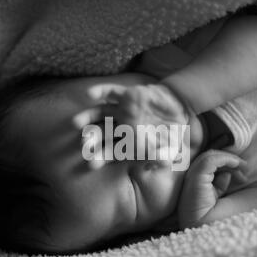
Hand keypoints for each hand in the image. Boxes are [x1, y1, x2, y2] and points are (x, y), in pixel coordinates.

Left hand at [72, 83, 190, 168]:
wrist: (179, 109)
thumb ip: (162, 157)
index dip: (100, 157)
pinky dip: (100, 91)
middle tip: (85, 145)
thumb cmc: (171, 134)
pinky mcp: (126, 94)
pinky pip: (111, 92)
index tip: (91, 164)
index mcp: (128, 143)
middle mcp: (121, 126)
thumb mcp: (170, 150)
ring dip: (87, 117)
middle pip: (100, 133)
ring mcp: (121, 110)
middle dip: (91, 139)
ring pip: (100, 113)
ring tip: (76, 123)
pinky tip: (89, 94)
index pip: (110, 151)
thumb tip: (157, 163)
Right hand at [178, 149, 246, 228]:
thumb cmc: (230, 226)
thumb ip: (219, 186)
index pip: (203, 169)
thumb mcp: (223, 202)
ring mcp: (188, 189)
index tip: (242, 170)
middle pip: (204, 162)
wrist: (228, 243)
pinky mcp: (194, 185)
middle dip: (227, 161)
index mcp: (192, 196)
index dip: (223, 164)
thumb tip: (223, 174)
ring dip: (228, 159)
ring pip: (205, 159)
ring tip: (244, 168)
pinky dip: (224, 158)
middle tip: (245, 169)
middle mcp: (186, 193)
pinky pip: (207, 163)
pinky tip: (237, 164)